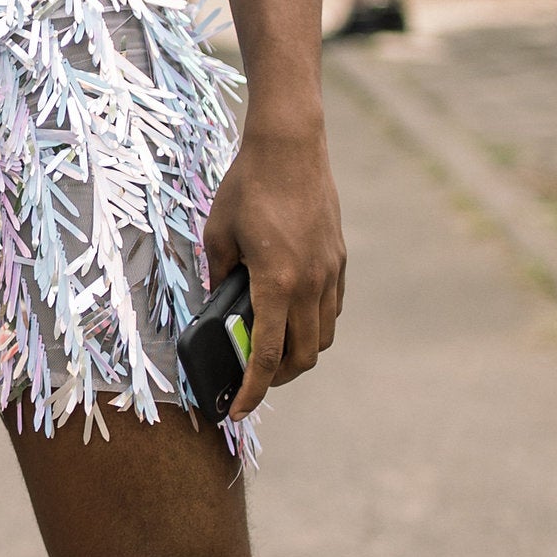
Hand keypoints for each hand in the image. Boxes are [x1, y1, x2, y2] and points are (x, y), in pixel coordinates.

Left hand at [201, 124, 345, 416]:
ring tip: (273, 352)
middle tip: (253, 380)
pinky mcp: (338, 259)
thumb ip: (219, 276)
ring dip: (300, 353)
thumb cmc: (248, 186)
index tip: (237, 410)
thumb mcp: (217, 234)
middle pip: (303, 357)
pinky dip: (314, 324)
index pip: (266, 355)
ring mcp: (330, 272)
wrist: (290, 146)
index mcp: (275, 283)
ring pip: (323, 336)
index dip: (252, 391)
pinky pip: (332, 308)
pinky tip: (292, 316)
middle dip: (277, 379)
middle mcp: (310, 284)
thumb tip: (220, 304)